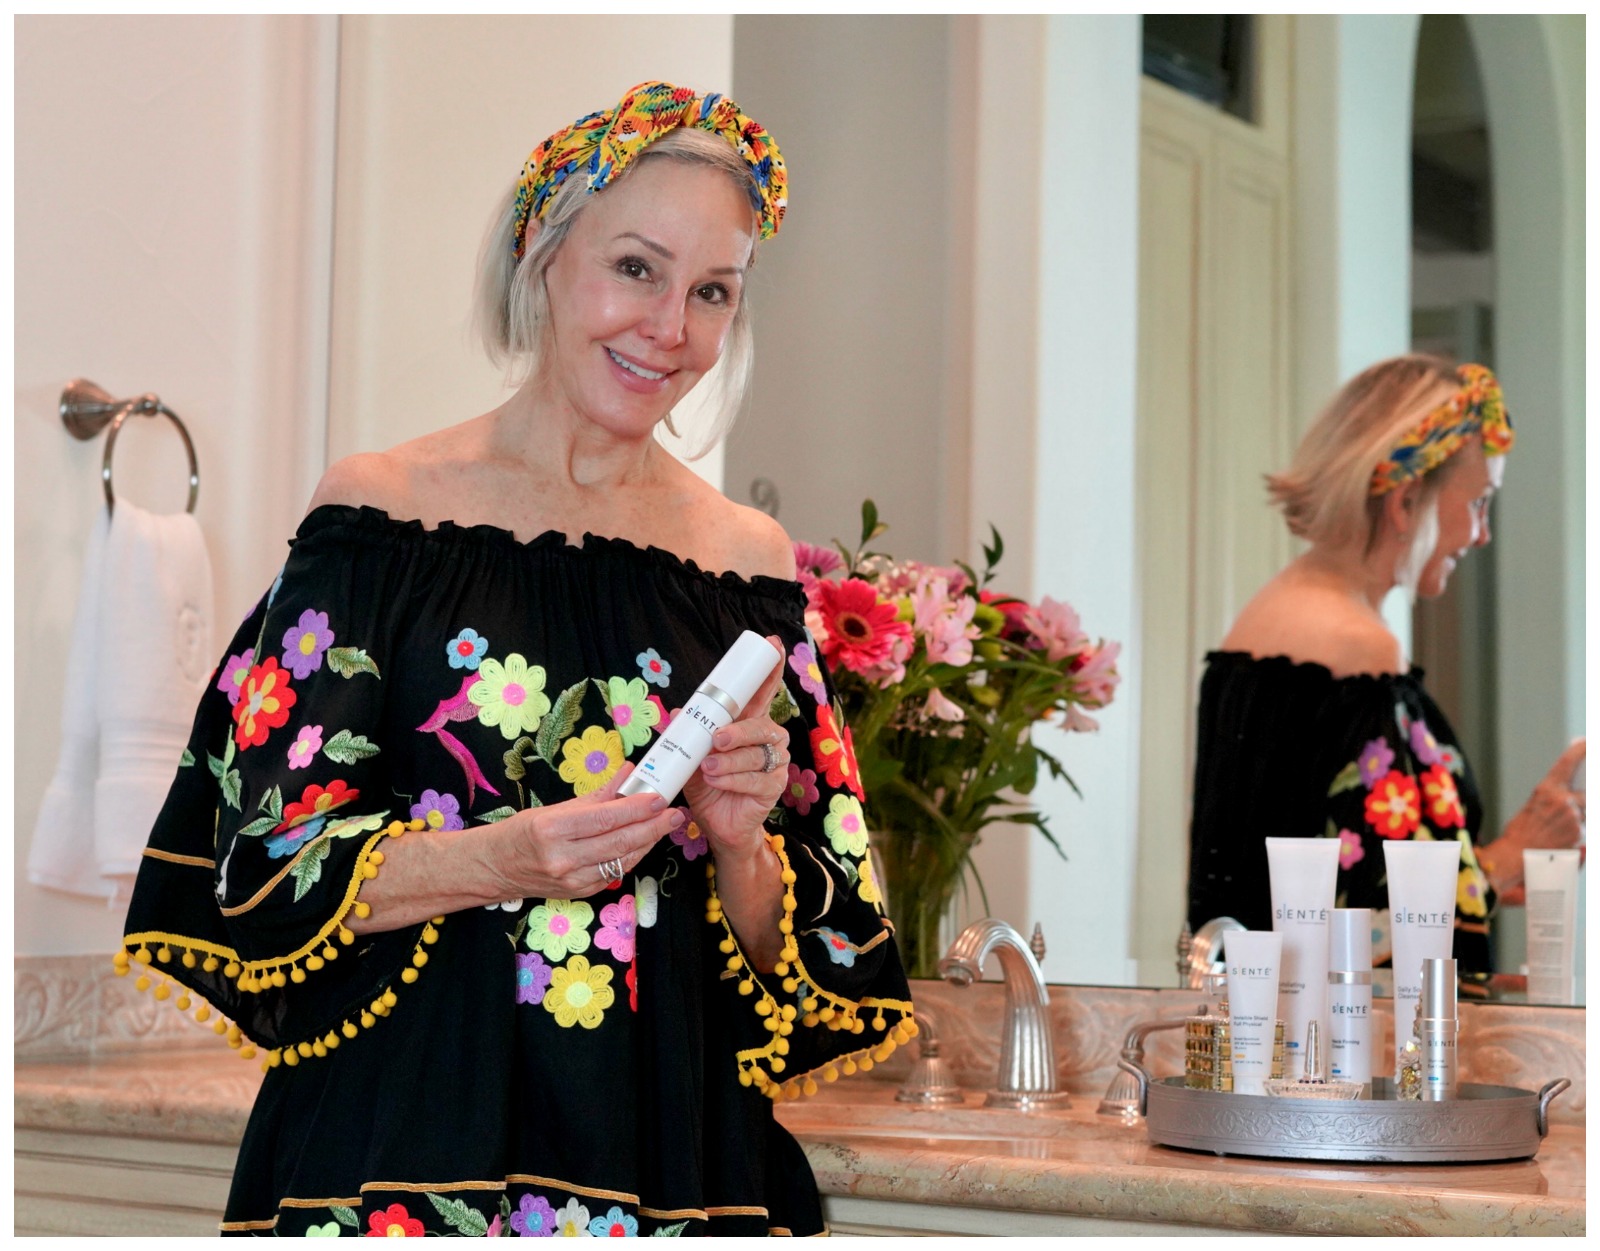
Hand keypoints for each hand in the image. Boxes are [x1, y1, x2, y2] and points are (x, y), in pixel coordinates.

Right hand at [498, 764, 685, 898]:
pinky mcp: (580, 894)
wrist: (495, 868)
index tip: (659, 797)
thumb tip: (628, 773)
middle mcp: (563, 858)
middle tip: (674, 814)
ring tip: (666, 825)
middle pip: (619, 841)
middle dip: (652, 827)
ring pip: (622, 859)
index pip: (605, 818)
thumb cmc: (523, 832)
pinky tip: (644, 842)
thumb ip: (597, 795)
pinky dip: (632, 855)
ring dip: (648, 842)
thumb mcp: (555, 808)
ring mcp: (572, 880)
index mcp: (552, 829)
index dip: (636, 808)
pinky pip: (614, 872)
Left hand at [681, 634, 789, 860]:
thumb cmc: (707, 786)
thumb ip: (688, 734)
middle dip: (740, 729)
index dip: (770, 668)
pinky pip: (758, 779)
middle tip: (717, 738)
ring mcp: (775, 763)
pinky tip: (719, 781)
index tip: (772, 644)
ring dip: (732, 759)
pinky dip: (735, 779)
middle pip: (762, 724)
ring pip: (759, 752)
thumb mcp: (691, 756)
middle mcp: (767, 740)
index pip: (762, 691)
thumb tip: (679, 711)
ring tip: (709, 768)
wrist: (717, 825)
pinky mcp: (775, 788)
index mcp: (748, 725)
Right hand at [1483, 738, 1585, 893]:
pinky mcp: (1580, 835)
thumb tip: (1572, 800)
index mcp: (1546, 790)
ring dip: (1577, 825)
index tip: (1588, 741)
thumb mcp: (1534, 809)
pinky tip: (1561, 844)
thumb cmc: (1519, 835)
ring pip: (1586, 817)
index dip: (1580, 750)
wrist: (1513, 858)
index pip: (1567, 763)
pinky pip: (1586, 834)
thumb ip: (1554, 800)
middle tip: (1568, 812)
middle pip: (1587, 796)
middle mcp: (1562, 800)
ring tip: (1557, 835)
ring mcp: (1573, 818)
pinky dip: (1577, 839)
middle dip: (1583, 805)